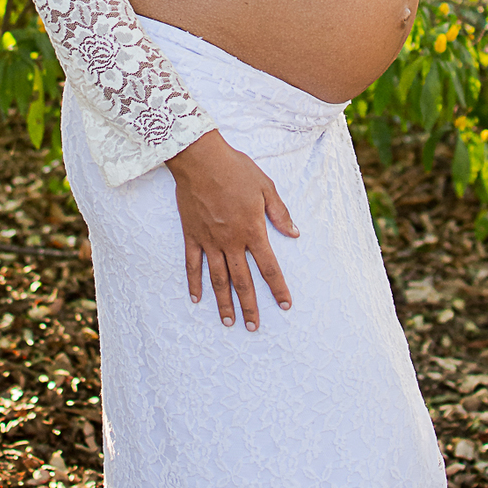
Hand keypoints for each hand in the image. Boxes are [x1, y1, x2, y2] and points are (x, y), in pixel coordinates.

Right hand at [165, 128, 298, 330]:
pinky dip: (194, 282)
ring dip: (224, 302)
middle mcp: (231, 241)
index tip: (285, 305)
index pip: (269, 267)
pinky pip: (192, 264)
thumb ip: (280, 213)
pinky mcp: (192, 235)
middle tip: (253, 327)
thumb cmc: (236, 169)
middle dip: (250, 306)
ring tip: (228, 322)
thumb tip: (295, 233)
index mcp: (252, 230)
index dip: (278, 288)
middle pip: (243, 281)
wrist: (200, 159)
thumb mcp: (266, 187)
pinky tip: (196, 299)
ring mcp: (209, 240)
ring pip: (218, 279)